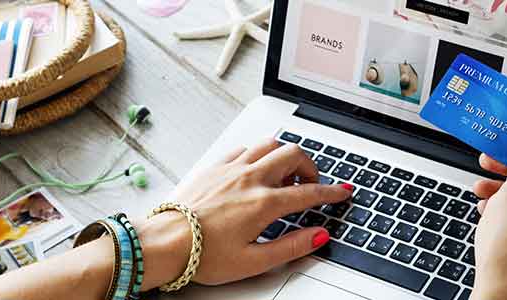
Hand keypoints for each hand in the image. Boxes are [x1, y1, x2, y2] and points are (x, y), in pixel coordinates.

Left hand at [136, 139, 352, 288]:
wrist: (164, 242)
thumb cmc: (203, 255)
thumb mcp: (254, 261)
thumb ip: (292, 247)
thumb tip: (318, 236)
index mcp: (263, 204)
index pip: (309, 192)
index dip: (331, 193)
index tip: (342, 192)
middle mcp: (249, 179)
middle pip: (293, 155)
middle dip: (311, 167)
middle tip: (311, 184)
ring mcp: (230, 169)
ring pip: (269, 144)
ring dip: (285, 155)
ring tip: (285, 176)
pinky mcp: (214, 167)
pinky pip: (244, 148)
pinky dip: (258, 154)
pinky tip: (256, 170)